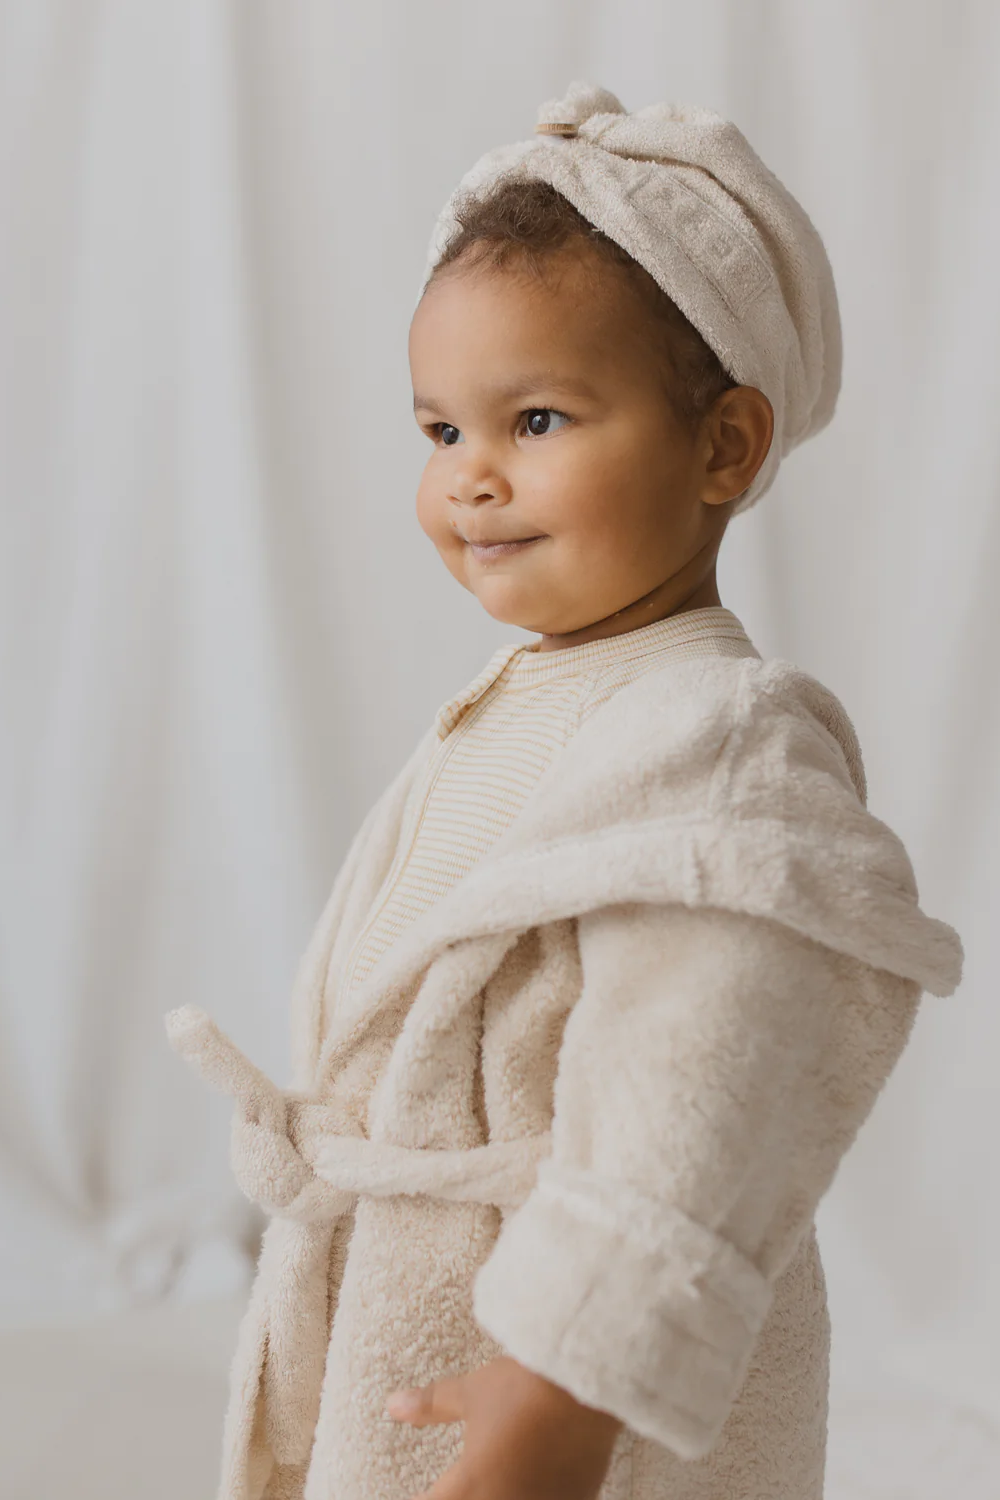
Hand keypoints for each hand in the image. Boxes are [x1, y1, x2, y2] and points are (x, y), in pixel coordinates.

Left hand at [386, 1355, 621, 1499]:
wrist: (589, 1381)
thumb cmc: (525, 1384)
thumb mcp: (473, 1393)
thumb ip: (432, 1406)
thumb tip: (394, 1406)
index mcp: (467, 1493)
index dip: (430, 1496)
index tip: (436, 1486)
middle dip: (466, 1492)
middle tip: (470, 1475)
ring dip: (499, 1492)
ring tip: (502, 1472)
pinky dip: (534, 1492)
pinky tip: (535, 1479)